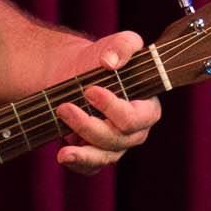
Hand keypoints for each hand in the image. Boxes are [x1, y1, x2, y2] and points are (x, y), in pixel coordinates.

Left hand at [53, 31, 160, 174]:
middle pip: (117, 140)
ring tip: (63, 148)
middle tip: (64, 107)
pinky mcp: (97, 155)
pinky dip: (78, 164)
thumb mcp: (118, 43)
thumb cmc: (103, 59)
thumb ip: (124, 46)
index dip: (113, 108)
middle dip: (89, 125)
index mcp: (147, 109)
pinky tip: (63, 155)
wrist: (75, 73)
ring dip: (82, 152)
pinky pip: (91, 168)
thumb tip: (111, 62)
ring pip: (104, 157)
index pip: (135, 118)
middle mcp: (135, 132)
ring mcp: (116, 146)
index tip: (90, 90)